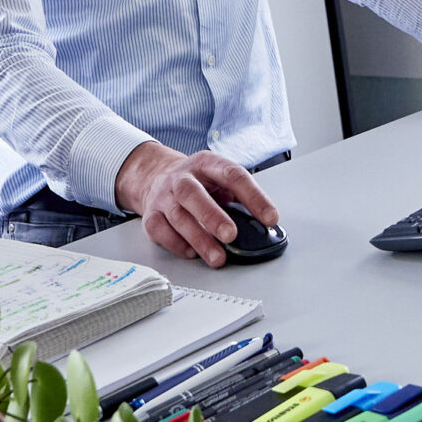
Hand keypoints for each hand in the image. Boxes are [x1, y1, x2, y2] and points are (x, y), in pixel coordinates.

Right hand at [115, 142, 278, 268]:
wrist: (154, 176)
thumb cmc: (196, 182)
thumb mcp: (218, 179)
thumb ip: (237, 198)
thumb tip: (262, 225)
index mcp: (206, 164)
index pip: (233, 175)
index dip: (253, 196)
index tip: (270, 218)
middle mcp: (182, 178)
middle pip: (193, 194)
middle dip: (213, 216)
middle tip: (231, 235)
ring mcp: (164, 196)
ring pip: (178, 217)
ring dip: (199, 239)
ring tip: (218, 257)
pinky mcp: (151, 215)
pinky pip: (160, 230)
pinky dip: (177, 244)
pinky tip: (192, 253)